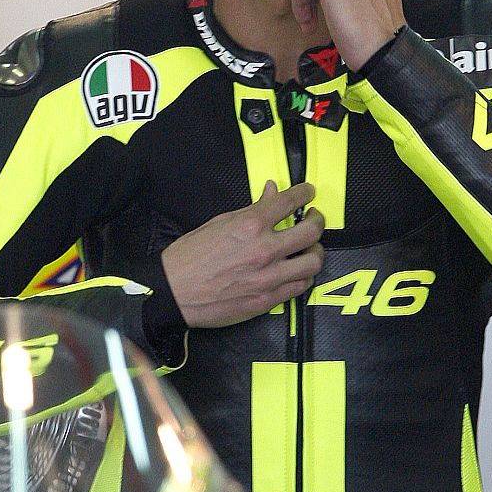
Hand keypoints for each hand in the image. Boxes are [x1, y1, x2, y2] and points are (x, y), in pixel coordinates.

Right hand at [161, 181, 324, 327]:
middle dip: (317, 220)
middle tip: (313, 219)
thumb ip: (251, 209)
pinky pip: (300, 286)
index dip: (304, 193)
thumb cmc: (190, 258)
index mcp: (250, 225)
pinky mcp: (268, 299)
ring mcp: (268, 277)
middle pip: (311, 231)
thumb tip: (270, 193)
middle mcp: (264, 250)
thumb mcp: (219, 223)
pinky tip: (297, 270)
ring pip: (313, 262)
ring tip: (309, 248)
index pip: (290, 202)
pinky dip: (303, 275)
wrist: (174, 293)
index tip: (308, 192)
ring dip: (315, 251)